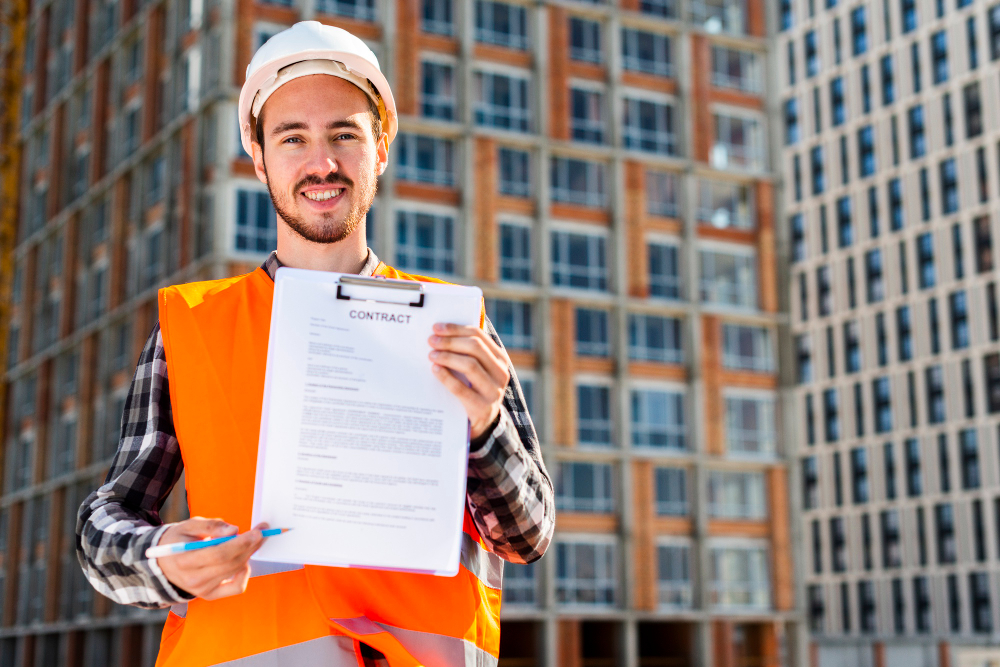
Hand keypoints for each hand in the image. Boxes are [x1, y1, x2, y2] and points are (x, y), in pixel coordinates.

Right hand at [156, 517, 267, 600]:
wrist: (163, 562)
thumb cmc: (178, 540)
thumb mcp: (189, 525)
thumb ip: (211, 526)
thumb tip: (234, 530)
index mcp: (184, 560)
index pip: (219, 554)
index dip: (241, 543)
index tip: (258, 531)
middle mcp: (193, 579)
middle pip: (231, 563)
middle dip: (251, 545)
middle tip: (263, 531)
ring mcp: (202, 590)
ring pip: (235, 571)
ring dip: (249, 554)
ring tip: (253, 540)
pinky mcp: (210, 595)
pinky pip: (235, 588)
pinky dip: (244, 574)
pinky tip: (243, 561)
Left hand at [428, 322, 510, 439]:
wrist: (482, 424)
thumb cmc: (474, 390)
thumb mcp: (477, 370)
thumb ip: (467, 353)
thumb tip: (442, 332)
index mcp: (500, 359)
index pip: (479, 336)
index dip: (456, 329)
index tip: (437, 327)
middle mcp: (501, 373)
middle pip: (475, 348)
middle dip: (450, 341)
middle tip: (431, 341)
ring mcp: (494, 391)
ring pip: (470, 365)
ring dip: (448, 357)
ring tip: (432, 355)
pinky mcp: (483, 408)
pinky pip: (462, 388)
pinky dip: (446, 377)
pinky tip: (435, 370)